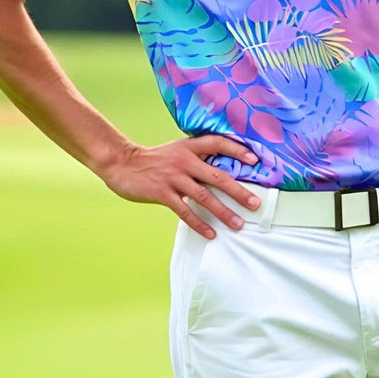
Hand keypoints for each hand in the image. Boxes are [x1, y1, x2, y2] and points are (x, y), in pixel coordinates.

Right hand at [98, 135, 260, 239]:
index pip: (218, 143)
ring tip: (238, 224)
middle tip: (255, 204)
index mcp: (189, 147)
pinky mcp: (162, 193)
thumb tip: (223, 171)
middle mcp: (184, 161)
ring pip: (204, 197)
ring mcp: (173, 177)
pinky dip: (199, 224)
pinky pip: (184, 211)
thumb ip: (197, 158)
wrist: (123, 163)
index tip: (255, 160)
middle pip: (217, 176)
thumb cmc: (154, 159)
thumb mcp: (177, 151)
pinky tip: (210, 234)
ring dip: (223, 212)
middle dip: (238, 191)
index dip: (236, 150)